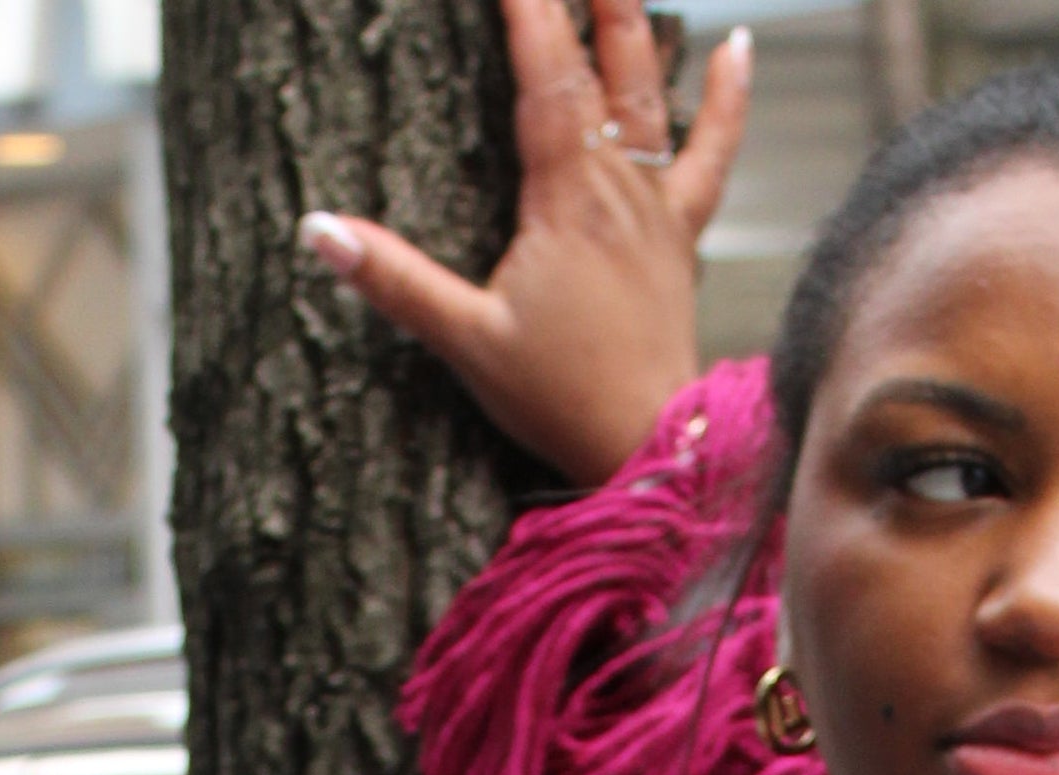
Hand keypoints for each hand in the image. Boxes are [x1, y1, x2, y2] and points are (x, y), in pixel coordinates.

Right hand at [299, 0, 752, 488]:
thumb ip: (395, 282)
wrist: (646, 447)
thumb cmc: (558, 400)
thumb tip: (319, 232)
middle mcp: (616, 185)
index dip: (526, 6)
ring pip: (648, 91)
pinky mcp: (679, 233)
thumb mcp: (467, 342)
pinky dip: (729, 99)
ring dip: (631, 23)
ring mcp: (654, 204)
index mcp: (566, 198)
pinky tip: (739, 46)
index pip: (544, 74)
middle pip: (597, 63)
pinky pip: (711, 152)